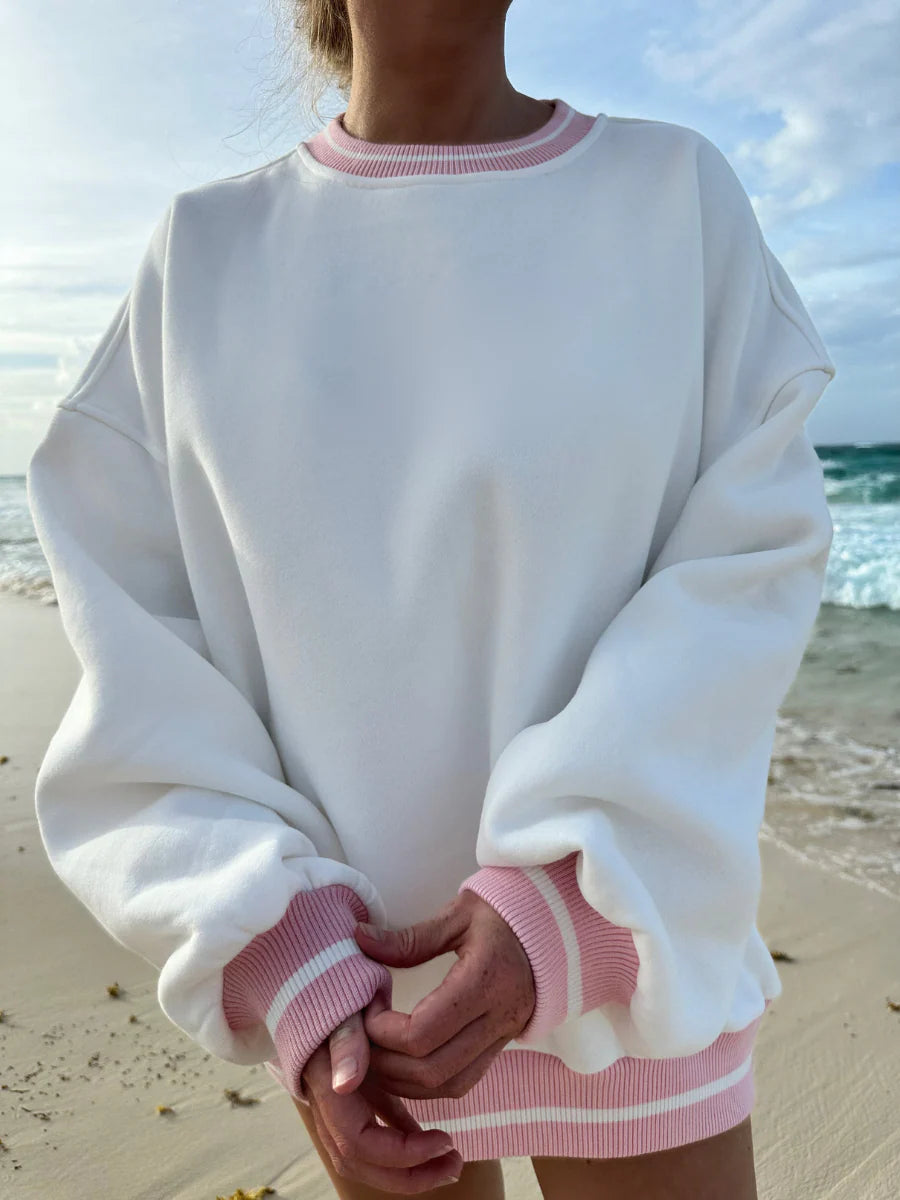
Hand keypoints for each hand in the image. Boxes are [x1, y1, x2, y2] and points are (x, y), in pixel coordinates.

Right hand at [298, 998, 463, 1193]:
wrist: (312, 970)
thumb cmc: (334, 980)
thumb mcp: (346, 1000)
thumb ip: (346, 1038)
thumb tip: (346, 1084)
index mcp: (323, 1081)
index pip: (356, 1142)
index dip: (400, 1152)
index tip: (445, 1138)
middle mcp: (325, 1096)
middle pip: (359, 1160)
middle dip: (408, 1172)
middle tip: (455, 1164)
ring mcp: (336, 1095)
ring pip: (365, 1151)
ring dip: (406, 1163)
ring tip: (451, 1160)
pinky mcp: (353, 1086)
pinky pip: (375, 1123)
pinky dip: (401, 1136)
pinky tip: (431, 1138)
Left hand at [352, 890, 535, 1099]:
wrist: (556, 927)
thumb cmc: (504, 914)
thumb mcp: (458, 914)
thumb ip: (409, 937)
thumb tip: (360, 939)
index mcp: (486, 980)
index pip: (423, 1033)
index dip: (383, 1031)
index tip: (367, 1006)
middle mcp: (499, 1018)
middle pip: (432, 1070)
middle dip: (386, 1063)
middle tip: (362, 1036)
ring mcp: (505, 1037)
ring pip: (448, 1086)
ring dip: (404, 1081)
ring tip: (377, 1051)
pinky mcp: (503, 1047)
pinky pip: (462, 1082)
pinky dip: (427, 1082)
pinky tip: (404, 1061)